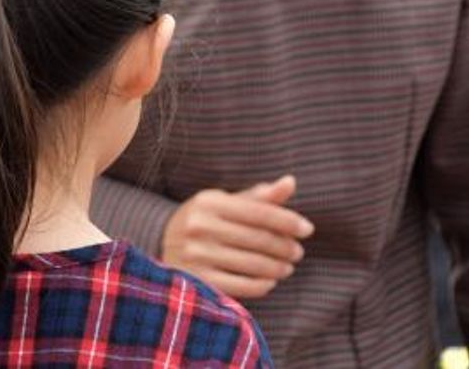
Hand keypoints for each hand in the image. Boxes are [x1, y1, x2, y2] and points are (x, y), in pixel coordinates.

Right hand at [160, 175, 313, 298]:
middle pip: (258, 239)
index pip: (259, 211)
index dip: (288, 220)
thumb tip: (290, 182)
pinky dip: (262, 285)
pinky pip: (241, 286)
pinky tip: (270, 281)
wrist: (161, 244)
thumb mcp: (225, 202)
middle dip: (285, 247)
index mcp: (209, 202)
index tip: (307, 229)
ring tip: (287, 267)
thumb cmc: (205, 220)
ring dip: (278, 268)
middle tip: (298, 252)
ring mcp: (197, 255)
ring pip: (253, 264)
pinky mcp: (198, 280)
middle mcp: (200, 226)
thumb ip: (259, 197)